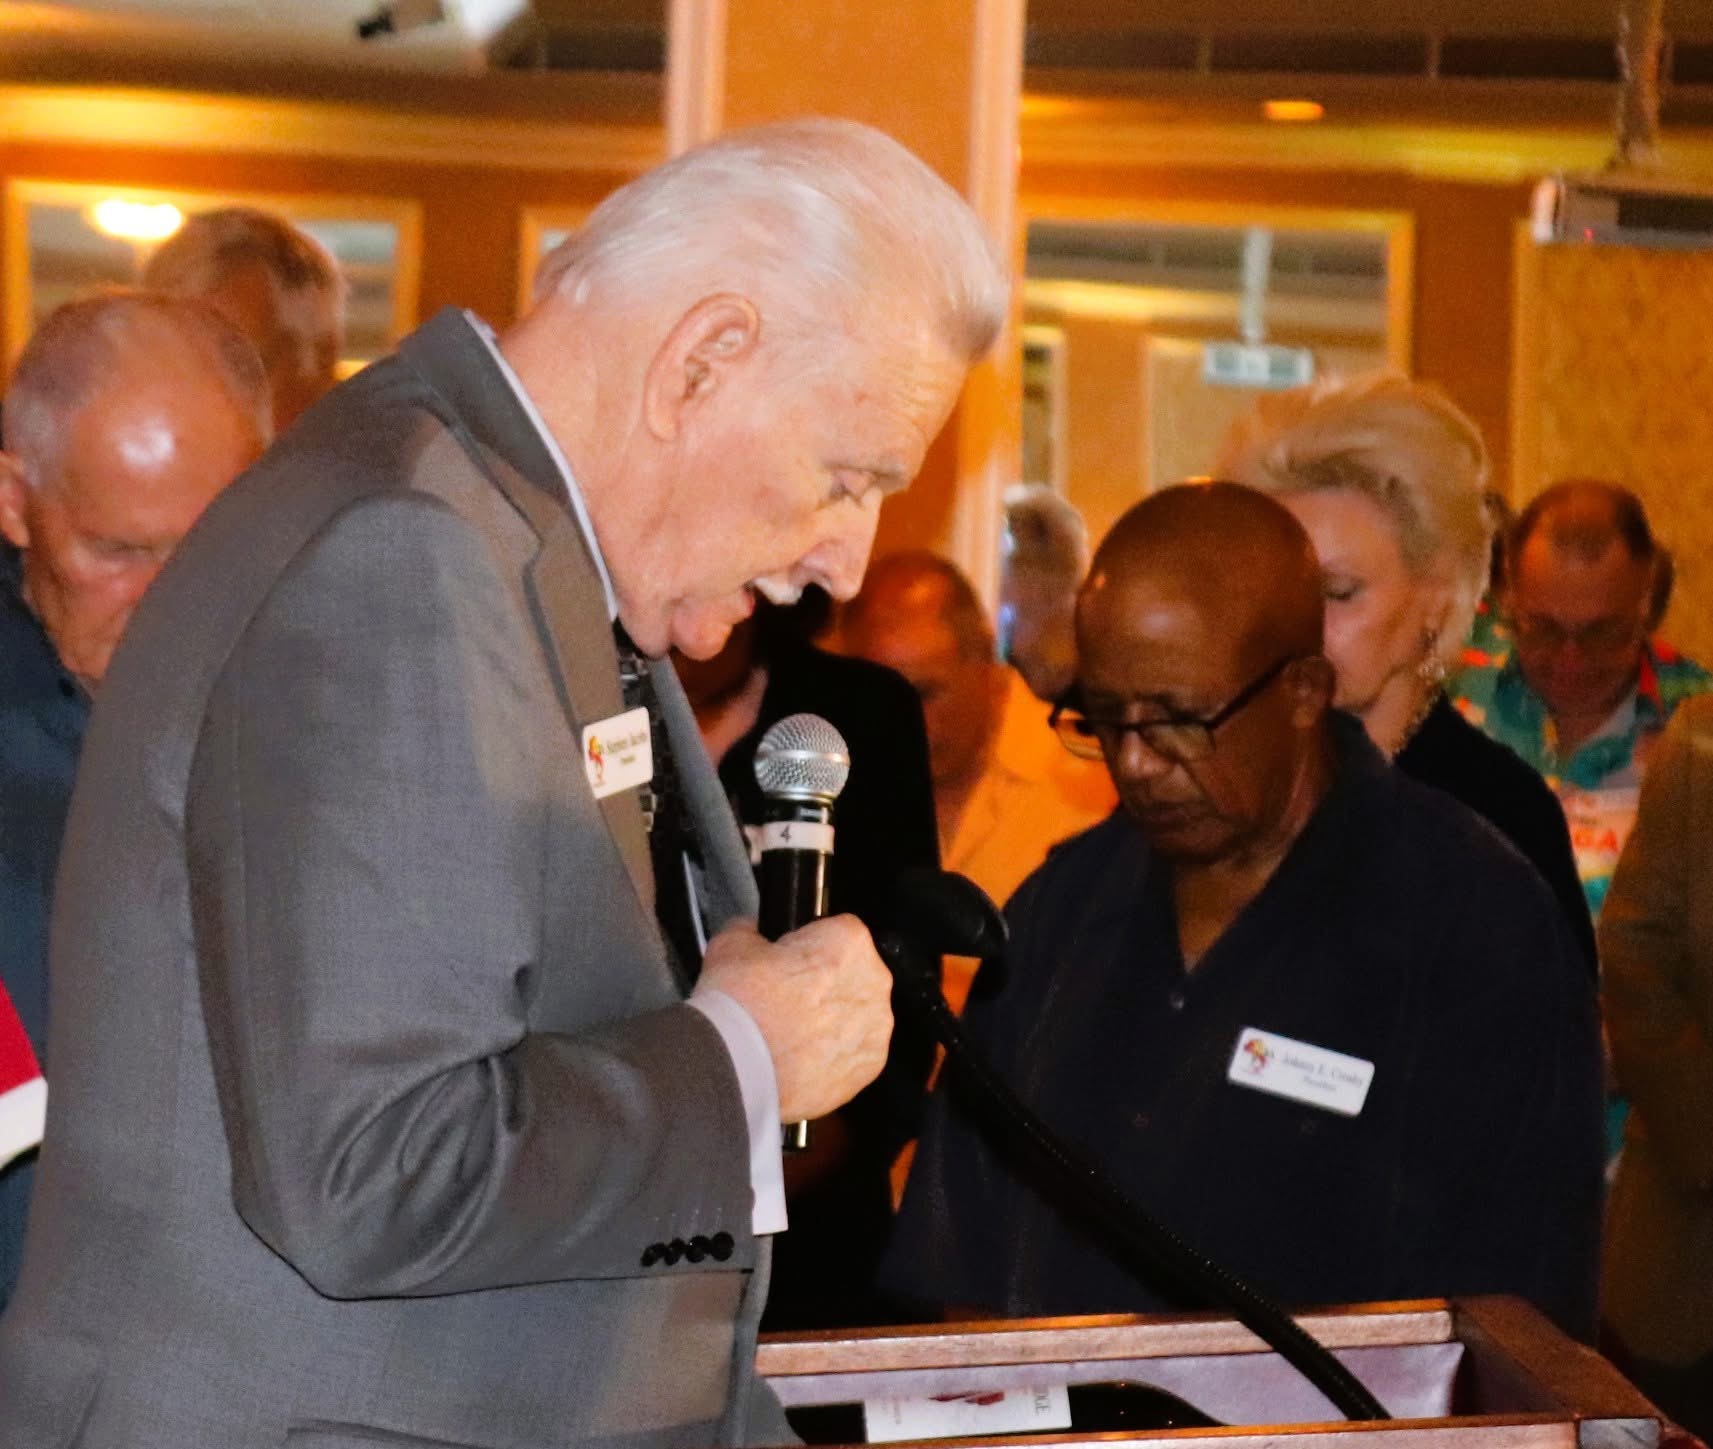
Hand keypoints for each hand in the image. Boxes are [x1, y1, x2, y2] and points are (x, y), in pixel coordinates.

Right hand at [699, 916, 892, 1122]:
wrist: (737, 1069)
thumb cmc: (741, 1006)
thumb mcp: (731, 945)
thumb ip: (750, 930)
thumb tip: (749, 931)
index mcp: (849, 941)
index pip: (836, 932)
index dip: (807, 948)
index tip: (787, 963)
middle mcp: (873, 982)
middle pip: (852, 975)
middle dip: (824, 986)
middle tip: (785, 1001)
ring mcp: (875, 1028)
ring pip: (855, 1017)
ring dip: (831, 1023)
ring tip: (790, 1035)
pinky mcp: (870, 1068)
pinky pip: (854, 1054)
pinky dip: (833, 1057)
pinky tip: (801, 1060)